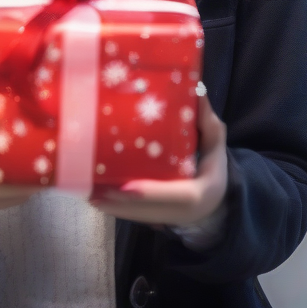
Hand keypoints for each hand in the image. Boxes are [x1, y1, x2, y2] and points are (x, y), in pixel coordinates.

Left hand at [89, 90, 227, 226]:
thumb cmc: (214, 162)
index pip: (178, 196)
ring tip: (88, 193)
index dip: (152, 193)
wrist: (218, 196)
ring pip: (140, 217)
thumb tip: (197, 87)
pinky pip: (138, 217)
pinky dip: (118, 209)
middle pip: (151, 210)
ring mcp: (172, 219)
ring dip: (114, 208)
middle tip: (94, 191)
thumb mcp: (214, 141)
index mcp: (201, 192)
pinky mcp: (161, 220)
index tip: (126, 187)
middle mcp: (185, 212)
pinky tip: (97, 198)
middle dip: (121, 203)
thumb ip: (205, 120)